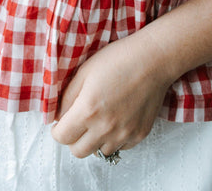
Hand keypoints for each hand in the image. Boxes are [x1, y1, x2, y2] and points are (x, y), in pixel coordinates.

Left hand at [51, 32, 171, 158]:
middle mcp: (105, 128)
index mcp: (88, 110)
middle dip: (74, 138)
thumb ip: (66, 97)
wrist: (153, 60)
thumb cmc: (119, 59)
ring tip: (101, 118)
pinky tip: (118, 118)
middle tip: (79, 121)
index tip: (62, 120)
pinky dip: (115, 138)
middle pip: (78, 152)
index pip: (62, 137)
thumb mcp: (84, 71)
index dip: (58, 128)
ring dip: (95, 140)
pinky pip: (120, 147)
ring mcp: (124, 134)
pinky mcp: (139, 135)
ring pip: (99, 152)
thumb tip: (58, 117)